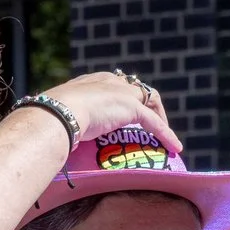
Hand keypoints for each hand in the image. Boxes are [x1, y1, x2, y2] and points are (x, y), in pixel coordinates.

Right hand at [39, 71, 180, 155]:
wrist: (58, 113)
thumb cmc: (53, 117)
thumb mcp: (64, 115)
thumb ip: (70, 120)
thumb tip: (59, 137)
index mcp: (93, 81)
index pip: (117, 85)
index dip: (127, 99)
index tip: (129, 116)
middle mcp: (110, 82)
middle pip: (137, 89)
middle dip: (147, 106)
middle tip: (152, 126)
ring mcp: (121, 93)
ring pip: (150, 100)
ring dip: (161, 118)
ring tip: (166, 138)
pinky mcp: (131, 107)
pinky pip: (155, 122)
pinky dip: (167, 135)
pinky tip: (176, 149)